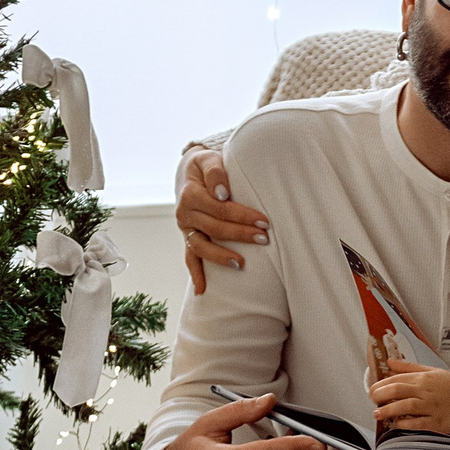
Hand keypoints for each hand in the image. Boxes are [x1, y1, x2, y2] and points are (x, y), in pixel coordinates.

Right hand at [178, 147, 266, 295]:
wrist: (189, 173)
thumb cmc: (205, 166)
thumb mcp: (208, 159)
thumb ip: (215, 172)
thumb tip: (222, 193)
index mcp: (190, 194)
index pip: (219, 208)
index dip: (242, 215)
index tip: (264, 220)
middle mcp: (184, 214)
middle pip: (215, 228)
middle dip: (240, 234)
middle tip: (264, 238)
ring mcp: (186, 229)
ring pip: (201, 247)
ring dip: (221, 257)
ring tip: (241, 264)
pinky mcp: (188, 238)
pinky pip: (190, 257)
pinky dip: (195, 274)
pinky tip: (202, 290)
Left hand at [370, 366, 449, 432]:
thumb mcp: (432, 371)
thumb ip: (409, 367)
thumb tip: (390, 361)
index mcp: (424, 378)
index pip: (396, 379)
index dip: (381, 384)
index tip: (372, 390)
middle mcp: (426, 392)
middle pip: (397, 390)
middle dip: (380, 395)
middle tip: (372, 400)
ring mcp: (431, 407)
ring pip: (405, 406)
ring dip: (388, 410)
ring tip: (378, 414)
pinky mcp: (437, 423)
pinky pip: (418, 424)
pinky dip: (405, 424)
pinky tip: (397, 424)